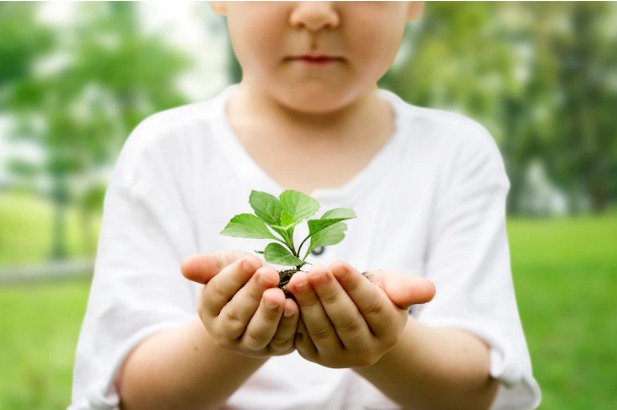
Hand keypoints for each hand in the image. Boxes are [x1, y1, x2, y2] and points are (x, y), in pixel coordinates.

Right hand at [181, 252, 299, 357]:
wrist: (266, 294)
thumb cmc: (244, 276)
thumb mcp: (227, 265)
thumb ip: (208, 266)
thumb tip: (185, 267)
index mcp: (209, 308)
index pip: (217, 293)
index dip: (233, 277)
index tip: (250, 261)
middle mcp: (226, 332)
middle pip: (236, 316)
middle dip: (253, 294)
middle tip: (268, 274)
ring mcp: (250, 344)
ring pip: (258, 333)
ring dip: (269, 314)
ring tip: (279, 294)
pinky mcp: (276, 348)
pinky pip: (282, 340)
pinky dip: (289, 324)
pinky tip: (294, 306)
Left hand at [286, 262, 433, 368]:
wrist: (357, 318)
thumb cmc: (376, 295)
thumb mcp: (392, 287)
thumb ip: (408, 287)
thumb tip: (429, 290)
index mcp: (390, 330)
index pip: (372, 306)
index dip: (354, 286)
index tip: (337, 264)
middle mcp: (367, 350)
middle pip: (346, 320)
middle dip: (328, 294)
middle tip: (313, 270)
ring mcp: (340, 357)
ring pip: (323, 330)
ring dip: (308, 304)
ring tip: (298, 280)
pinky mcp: (316, 357)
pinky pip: (303, 338)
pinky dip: (294, 317)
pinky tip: (285, 297)